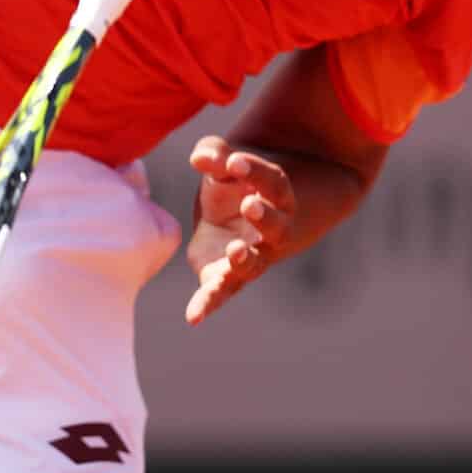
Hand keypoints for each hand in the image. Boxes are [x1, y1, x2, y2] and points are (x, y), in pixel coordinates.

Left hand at [183, 134, 297, 324]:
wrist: (242, 213)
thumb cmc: (236, 182)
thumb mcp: (227, 163)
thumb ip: (215, 155)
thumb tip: (199, 159)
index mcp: (278, 196)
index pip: (272, 183)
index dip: (255, 171)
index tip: (235, 161)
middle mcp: (272, 231)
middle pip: (275, 226)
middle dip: (265, 217)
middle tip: (251, 206)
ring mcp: (252, 257)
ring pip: (254, 264)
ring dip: (244, 259)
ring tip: (235, 251)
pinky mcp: (226, 275)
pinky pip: (221, 291)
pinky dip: (208, 303)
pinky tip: (193, 317)